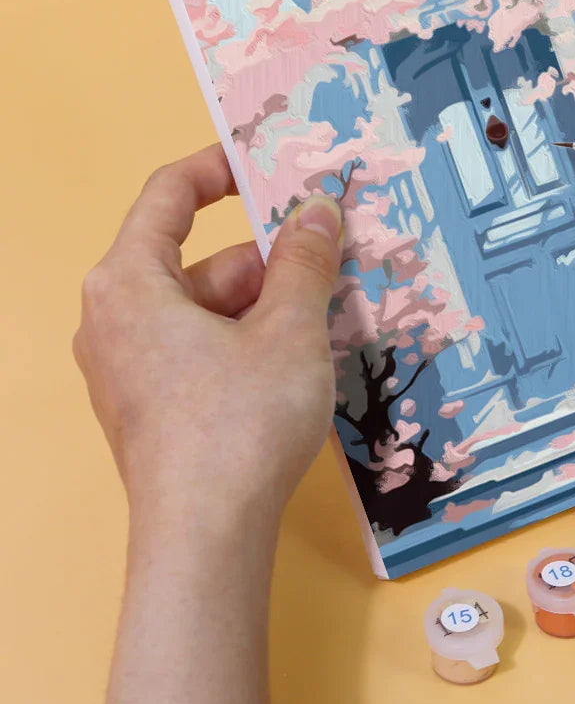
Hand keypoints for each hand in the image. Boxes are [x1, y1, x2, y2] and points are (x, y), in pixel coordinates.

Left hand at [76, 144, 342, 703]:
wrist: (206, 539)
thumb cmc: (239, 422)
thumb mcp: (288, 327)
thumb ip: (304, 259)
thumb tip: (317, 209)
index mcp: (129, 282)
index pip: (169, 195)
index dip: (221, 168)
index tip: (272, 164)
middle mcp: (114, 319)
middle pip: (199, 260)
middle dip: (268, 259)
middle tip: (332, 258)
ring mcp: (128, 368)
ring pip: (206, 310)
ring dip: (268, 304)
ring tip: (331, 314)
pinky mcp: (150, 407)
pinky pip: (201, 349)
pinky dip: (249, 341)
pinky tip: (301, 357)